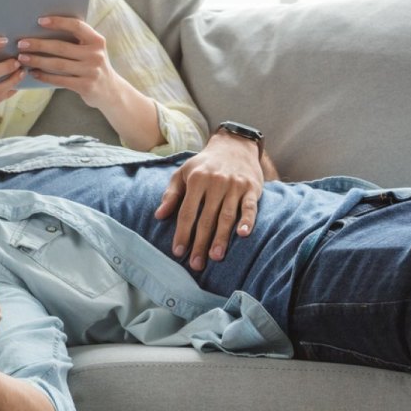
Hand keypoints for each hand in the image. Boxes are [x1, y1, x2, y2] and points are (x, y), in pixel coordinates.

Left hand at [15, 17, 117, 107]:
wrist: (111, 91)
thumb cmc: (93, 65)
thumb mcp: (91, 50)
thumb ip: (76, 41)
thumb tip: (43, 31)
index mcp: (97, 41)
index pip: (76, 26)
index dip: (58, 22)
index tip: (39, 21)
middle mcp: (95, 55)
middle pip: (62, 47)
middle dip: (39, 44)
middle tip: (21, 43)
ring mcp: (91, 71)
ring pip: (58, 64)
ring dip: (37, 60)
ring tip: (23, 57)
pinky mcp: (85, 86)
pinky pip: (60, 80)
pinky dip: (44, 76)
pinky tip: (33, 72)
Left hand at [154, 133, 263, 270]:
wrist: (234, 145)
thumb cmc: (204, 164)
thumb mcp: (183, 173)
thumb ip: (171, 194)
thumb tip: (158, 216)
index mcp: (197, 180)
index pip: (187, 211)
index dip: (182, 233)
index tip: (178, 252)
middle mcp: (216, 183)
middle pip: (206, 218)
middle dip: (200, 242)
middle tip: (196, 264)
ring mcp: (235, 186)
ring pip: (227, 216)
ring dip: (222, 238)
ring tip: (215, 256)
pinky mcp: (251, 188)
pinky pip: (250, 207)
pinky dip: (247, 221)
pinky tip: (243, 234)